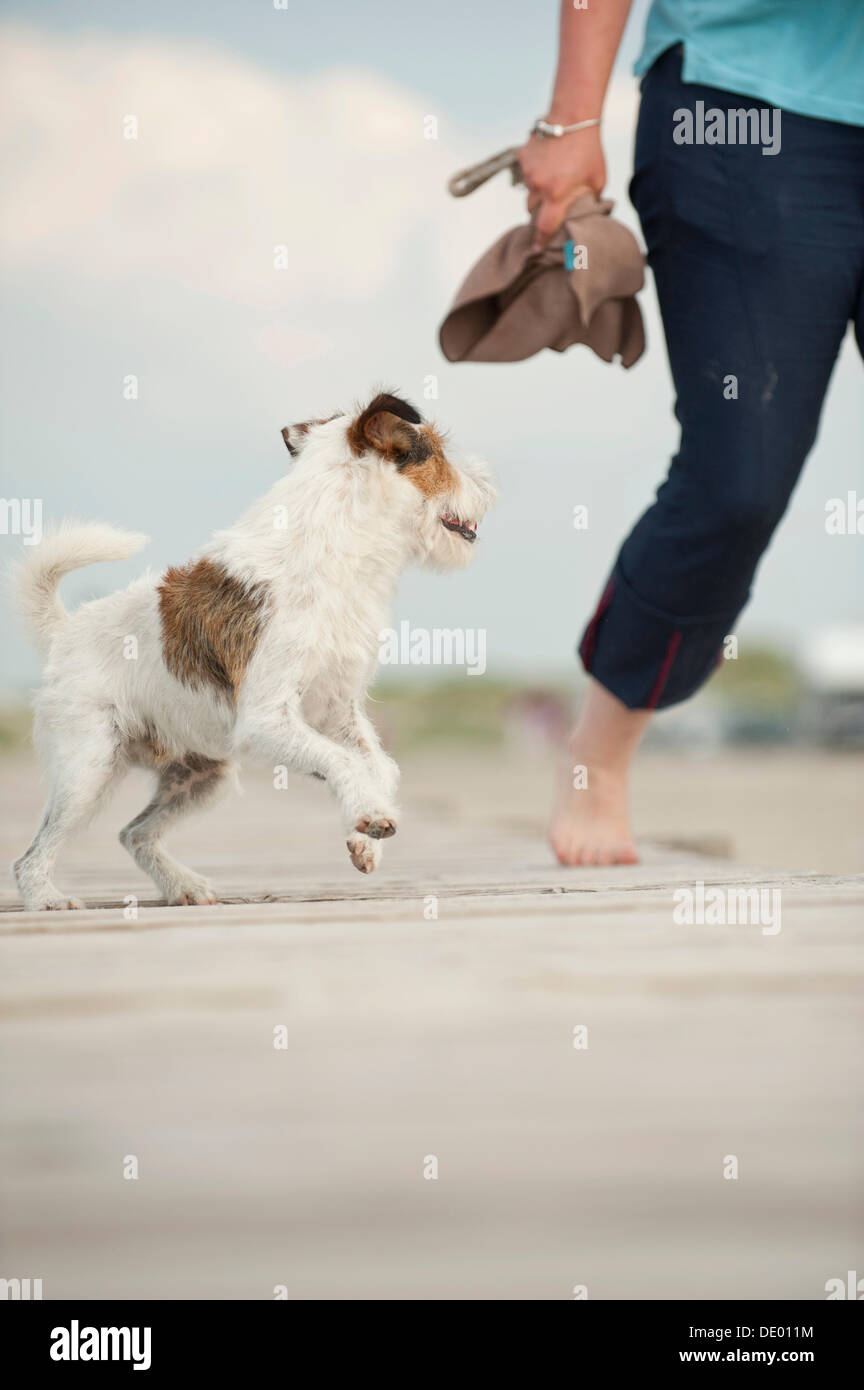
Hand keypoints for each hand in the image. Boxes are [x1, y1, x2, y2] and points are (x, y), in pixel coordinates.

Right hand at [517, 126, 606, 249]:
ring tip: (552, 181)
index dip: (540, 241)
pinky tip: (548, 163)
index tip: (536, 251)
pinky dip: (534, 174)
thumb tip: (587, 216)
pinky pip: (525, 174)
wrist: (573, 116)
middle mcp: (539, 185)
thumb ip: (589, 200)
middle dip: (539, 213)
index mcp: (557, 194)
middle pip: (532, 211)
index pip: (544, 227)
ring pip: (528, 193)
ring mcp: (528, 171)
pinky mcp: (522, 157)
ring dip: (537, 193)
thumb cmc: (589, 150)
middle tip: (550, 208)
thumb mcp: (597, 180)